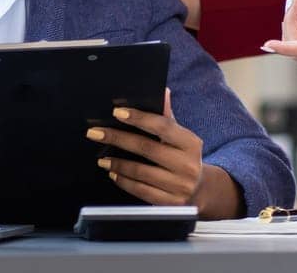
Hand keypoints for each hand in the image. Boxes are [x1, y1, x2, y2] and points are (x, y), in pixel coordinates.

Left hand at [87, 89, 202, 207]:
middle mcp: (187, 165)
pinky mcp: (171, 204)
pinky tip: (113, 174)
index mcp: (191, 143)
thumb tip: (162, 91)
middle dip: (117, 139)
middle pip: (146, 148)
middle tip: (95, 133)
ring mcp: (180, 186)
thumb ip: (167, 116)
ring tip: (101, 158)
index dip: (139, 118)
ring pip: (141, 171)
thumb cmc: (184, 157)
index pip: (162, 126)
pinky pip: (141, 191)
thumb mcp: (180, 137)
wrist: (201, 191)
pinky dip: (124, 181)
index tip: (116, 112)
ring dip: (117, 163)